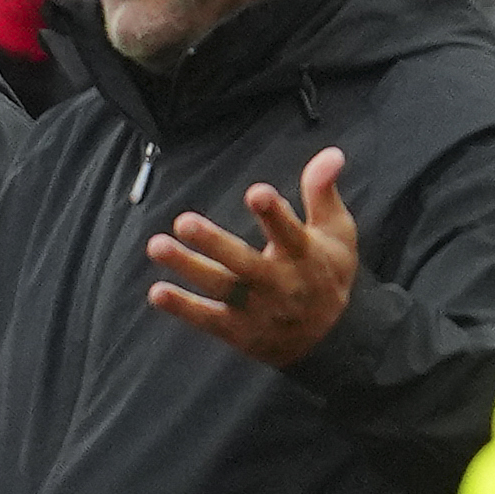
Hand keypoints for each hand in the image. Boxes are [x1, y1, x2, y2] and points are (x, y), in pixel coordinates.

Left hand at [146, 146, 356, 365]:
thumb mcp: (338, 233)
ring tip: (156, 246)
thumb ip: (323, 193)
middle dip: (214, 243)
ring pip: (220, 287)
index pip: (288, 233)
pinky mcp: (239, 330)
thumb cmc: (328, 273)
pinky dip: (183, 308)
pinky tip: (157, 292)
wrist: (331, 341)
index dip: (273, 214)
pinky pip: (208, 319)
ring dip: (188, 267)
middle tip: (183, 221)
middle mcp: (279, 283)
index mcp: (304, 255)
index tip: (256, 193)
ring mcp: (256, 309)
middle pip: (244, 262)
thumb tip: (331, 153)